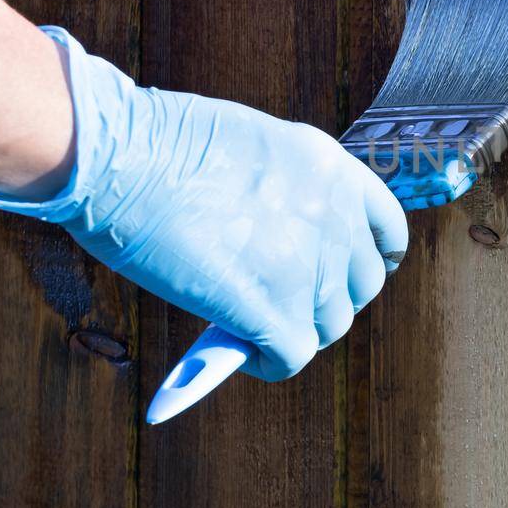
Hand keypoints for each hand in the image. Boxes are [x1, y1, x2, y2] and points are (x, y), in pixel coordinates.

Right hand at [0, 27, 406, 380]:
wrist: (119, 154)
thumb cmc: (161, 145)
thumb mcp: (255, 148)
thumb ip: (288, 192)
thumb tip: (285, 241)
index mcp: (334, 171)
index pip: (387, 233)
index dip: (366, 261)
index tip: (343, 274)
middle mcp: (334, 217)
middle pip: (360, 288)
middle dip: (325, 298)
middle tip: (281, 301)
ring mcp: (306, 264)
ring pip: (327, 326)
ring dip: (293, 329)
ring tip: (252, 323)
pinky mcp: (271, 306)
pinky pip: (290, 356)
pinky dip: (266, 362)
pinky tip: (240, 352)